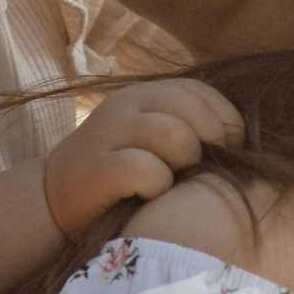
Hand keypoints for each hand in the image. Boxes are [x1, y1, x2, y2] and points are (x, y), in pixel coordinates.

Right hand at [43, 76, 240, 237]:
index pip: (203, 93)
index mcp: (145, 94)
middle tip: (199, 171)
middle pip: (194, 111)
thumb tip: (242, 140)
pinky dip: (157, 187)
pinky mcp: (96, 167)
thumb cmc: (117, 176)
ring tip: (172, 181)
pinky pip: (147, 170)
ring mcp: (108, 133)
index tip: (226, 151)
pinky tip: (148, 195)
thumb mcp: (149, 139)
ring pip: (175, 136)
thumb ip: (185, 128)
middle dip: (210, 144)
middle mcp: (126, 105)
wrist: (51, 200)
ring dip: (184, 164)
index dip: (226, 122)